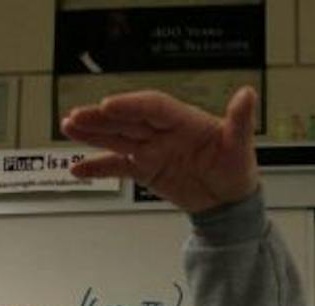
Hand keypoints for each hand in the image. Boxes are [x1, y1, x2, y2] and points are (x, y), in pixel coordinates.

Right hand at [60, 87, 260, 213]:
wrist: (230, 202)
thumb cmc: (237, 169)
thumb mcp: (240, 146)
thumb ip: (240, 121)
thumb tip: (247, 94)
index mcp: (183, 120)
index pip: (152, 107)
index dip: (130, 105)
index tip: (108, 105)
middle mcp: (162, 132)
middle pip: (127, 120)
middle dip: (100, 117)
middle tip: (76, 116)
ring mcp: (151, 149)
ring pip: (117, 137)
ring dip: (92, 132)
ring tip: (67, 127)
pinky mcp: (145, 169)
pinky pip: (118, 166)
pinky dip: (98, 167)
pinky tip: (78, 169)